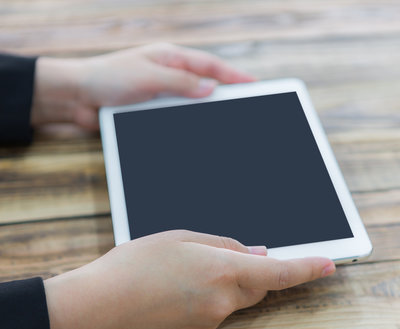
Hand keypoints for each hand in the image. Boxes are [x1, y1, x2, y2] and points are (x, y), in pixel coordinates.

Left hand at [31, 43, 254, 129]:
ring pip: (193, 102)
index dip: (234, 74)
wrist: (77, 96)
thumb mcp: (149, 77)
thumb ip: (181, 82)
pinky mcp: (153, 109)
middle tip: (247, 105)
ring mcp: (162, 92)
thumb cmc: (108, 77)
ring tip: (227, 122)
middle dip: (226, 93)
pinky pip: (178, 116)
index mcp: (170, 57)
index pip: (210, 65)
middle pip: (205, 83)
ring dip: (207, 111)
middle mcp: (169, 73)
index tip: (254, 83)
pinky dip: (189, 122)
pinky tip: (198, 131)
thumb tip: (212, 88)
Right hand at [44, 230, 334, 328]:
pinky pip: (216, 314)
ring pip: (235, 300)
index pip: (278, 272)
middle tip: (221, 257)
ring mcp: (210, 323)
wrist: (102, 304)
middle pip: (258, 286)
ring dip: (226, 285)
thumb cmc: (137, 264)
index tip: (330, 265)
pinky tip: (178, 292)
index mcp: (222, 270)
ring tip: (186, 274)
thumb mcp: (182, 237)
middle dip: (251, 272)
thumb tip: (255, 253)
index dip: (307, 268)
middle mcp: (222, 301)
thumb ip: (226, 245)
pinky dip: (208, 301)